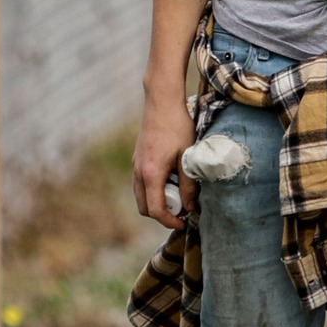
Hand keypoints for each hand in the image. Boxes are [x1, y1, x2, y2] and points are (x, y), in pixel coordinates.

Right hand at [133, 96, 196, 228]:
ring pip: (142, 196)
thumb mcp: (188, 157)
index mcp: (151, 174)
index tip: (184, 223)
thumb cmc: (178, 127)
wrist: (162, 103)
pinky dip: (155, 189)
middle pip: (145, 207)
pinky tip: (172, 178)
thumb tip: (191, 207)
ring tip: (179, 192)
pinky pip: (142, 184)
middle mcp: (138, 172)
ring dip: (159, 200)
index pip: (156, 210)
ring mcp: (135, 165)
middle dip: (163, 214)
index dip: (170, 221)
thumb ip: (189, 185)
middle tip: (183, 209)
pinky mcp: (137, 159)